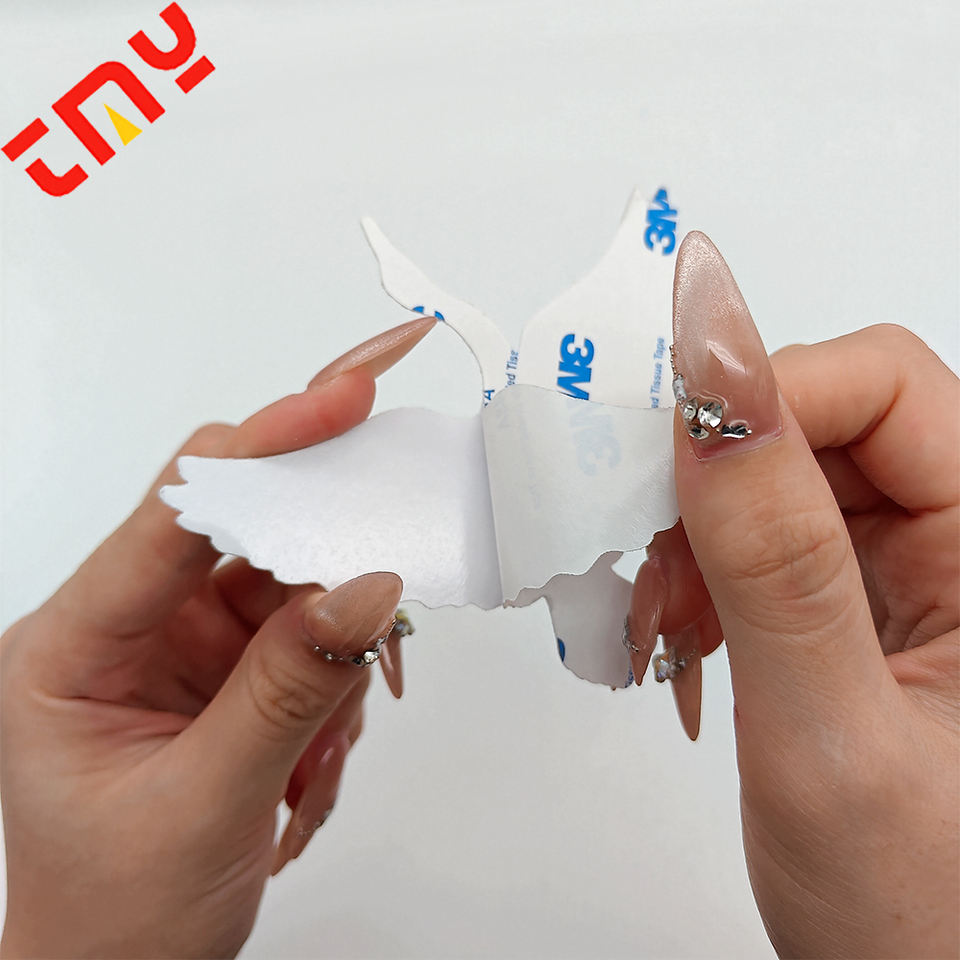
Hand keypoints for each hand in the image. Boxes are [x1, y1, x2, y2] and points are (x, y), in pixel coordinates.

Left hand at [0, 316, 433, 958]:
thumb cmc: (116, 915)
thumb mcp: (205, 803)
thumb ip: (290, 689)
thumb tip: (372, 590)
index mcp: (74, 642)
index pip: (176, 512)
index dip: (266, 443)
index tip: (347, 396)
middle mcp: (131, 623)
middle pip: (245, 526)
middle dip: (326, 535)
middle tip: (397, 506)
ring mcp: (187, 644)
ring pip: (294, 585)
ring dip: (337, 650)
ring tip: (318, 755)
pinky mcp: (232, 667)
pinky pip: (311, 635)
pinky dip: (339, 682)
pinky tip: (313, 764)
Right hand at [626, 234, 957, 957]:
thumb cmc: (919, 916)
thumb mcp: (828, 735)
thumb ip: (772, 558)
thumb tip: (716, 378)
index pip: (883, 385)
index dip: (766, 398)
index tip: (664, 460)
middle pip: (817, 421)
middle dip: (710, 485)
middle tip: (654, 573)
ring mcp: (910, 569)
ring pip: (773, 477)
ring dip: (695, 538)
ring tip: (667, 630)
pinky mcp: (857, 598)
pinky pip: (761, 536)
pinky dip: (700, 574)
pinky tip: (685, 639)